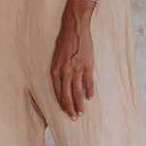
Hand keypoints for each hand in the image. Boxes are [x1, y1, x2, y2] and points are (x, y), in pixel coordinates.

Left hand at [50, 2, 94, 118]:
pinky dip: (89, 91)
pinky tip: (89, 97)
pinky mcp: (87, 66)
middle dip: (70, 108)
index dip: (62, 103)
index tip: (65, 111)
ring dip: (79, 104)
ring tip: (81, 112)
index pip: (58, 92)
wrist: (75, 29)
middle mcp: (65, 72)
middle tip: (74, 117)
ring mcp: (76, 70)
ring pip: (77, 92)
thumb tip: (63, 84)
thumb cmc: (64, 42)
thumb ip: (59, 71)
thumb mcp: (56, 57)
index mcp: (55, 70)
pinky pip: (88, 82)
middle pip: (67, 95)